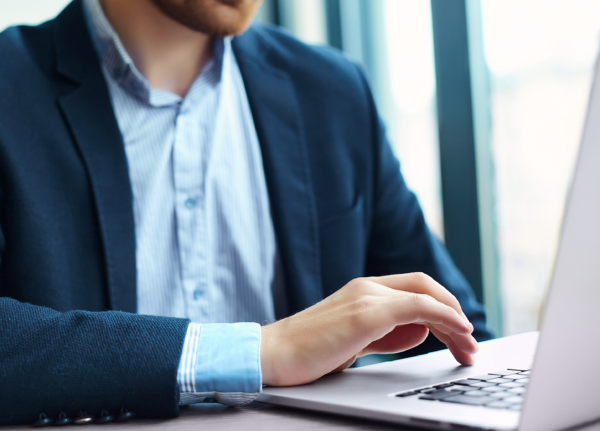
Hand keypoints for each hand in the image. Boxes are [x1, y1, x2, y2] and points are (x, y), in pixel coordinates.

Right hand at [260, 273, 477, 385]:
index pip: (415, 288)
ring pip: (425, 295)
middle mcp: (366, 287)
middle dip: (453, 313)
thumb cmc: (308, 352)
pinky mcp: (364, 313)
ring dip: (454, 320)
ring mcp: (365, 297)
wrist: (272, 355)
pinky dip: (443, 316)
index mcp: (363, 291)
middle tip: (470, 344)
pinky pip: (416, 307)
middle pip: (425, 287)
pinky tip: (458, 331)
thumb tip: (421, 329)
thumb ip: (388, 333)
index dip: (443, 307)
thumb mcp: (356, 340)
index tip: (459, 334)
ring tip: (468, 346)